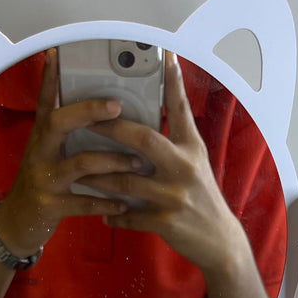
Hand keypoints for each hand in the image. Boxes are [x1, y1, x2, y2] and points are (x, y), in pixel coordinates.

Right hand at [0, 49, 145, 258]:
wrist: (16, 224)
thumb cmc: (40, 184)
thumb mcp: (46, 154)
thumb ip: (65, 134)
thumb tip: (96, 111)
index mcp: (41, 137)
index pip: (45, 101)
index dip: (50, 78)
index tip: (58, 54)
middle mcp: (39, 152)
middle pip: (60, 122)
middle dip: (89, 112)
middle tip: (118, 107)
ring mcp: (43, 179)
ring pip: (80, 163)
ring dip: (113, 161)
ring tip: (137, 163)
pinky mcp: (50, 206)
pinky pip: (83, 202)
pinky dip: (106, 202)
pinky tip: (124, 202)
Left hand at [86, 53, 244, 271]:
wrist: (218, 241)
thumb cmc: (202, 198)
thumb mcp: (196, 163)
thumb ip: (176, 141)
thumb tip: (152, 115)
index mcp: (191, 148)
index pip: (180, 109)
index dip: (173, 82)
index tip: (165, 56)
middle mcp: (183, 167)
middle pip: (143, 139)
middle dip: (112, 128)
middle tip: (87, 119)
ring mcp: (174, 195)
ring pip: (126, 182)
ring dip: (99, 178)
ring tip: (80, 172)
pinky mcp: (165, 221)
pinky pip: (130, 216)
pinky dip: (115, 215)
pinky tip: (103, 213)